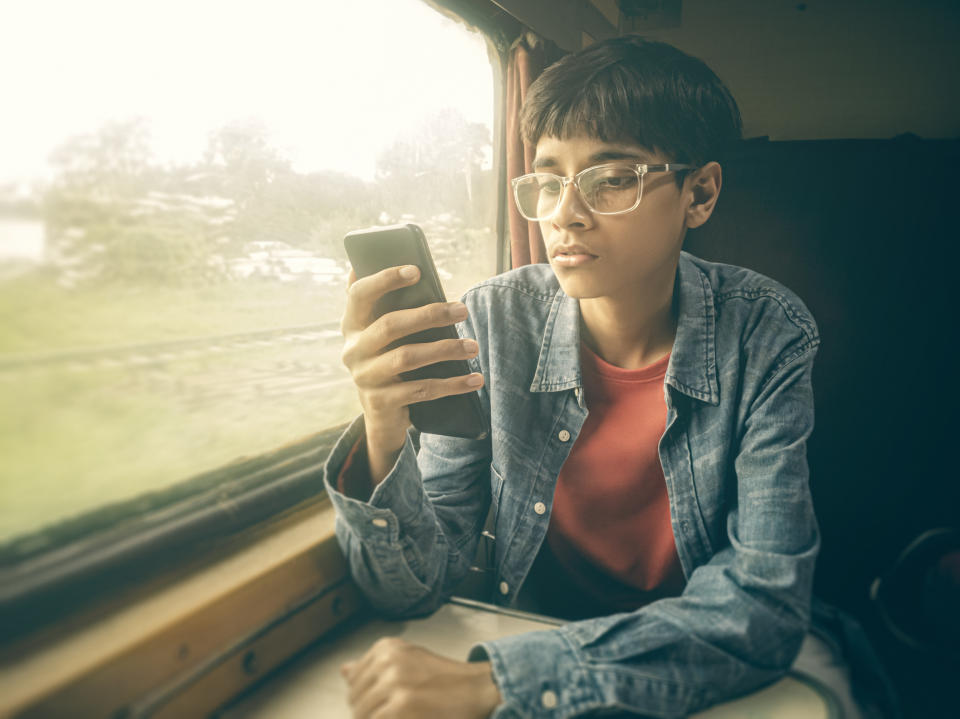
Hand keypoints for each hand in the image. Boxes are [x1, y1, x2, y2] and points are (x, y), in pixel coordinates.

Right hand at [340, 266, 483, 482]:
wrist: (381, 415)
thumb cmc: (389, 359)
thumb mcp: (383, 334)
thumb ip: (389, 304)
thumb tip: (411, 268)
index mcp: (351, 325)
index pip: (359, 294)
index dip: (384, 280)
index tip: (416, 270)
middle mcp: (352, 350)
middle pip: (390, 326)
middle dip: (430, 315)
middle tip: (462, 310)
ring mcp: (365, 378)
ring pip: (407, 358)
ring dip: (445, 349)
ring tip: (473, 346)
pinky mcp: (381, 402)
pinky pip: (421, 390)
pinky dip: (452, 384)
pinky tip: (475, 379)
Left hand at [340, 637, 500, 718]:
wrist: (476, 689)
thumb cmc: (444, 678)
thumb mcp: (406, 660)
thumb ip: (373, 666)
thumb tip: (344, 671)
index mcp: (386, 648)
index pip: (353, 681)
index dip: (367, 698)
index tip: (385, 701)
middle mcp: (387, 661)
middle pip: (355, 702)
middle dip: (370, 714)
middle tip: (397, 712)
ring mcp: (392, 684)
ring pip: (362, 716)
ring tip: (403, 714)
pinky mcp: (399, 708)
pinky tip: (409, 717)